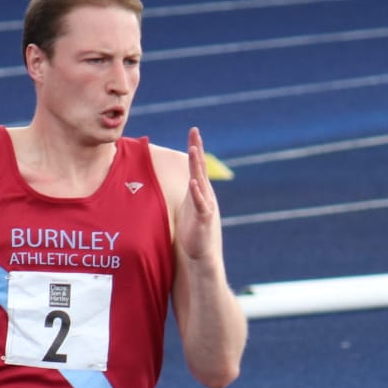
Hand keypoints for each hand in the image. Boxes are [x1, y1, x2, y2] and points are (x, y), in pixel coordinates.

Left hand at [176, 126, 222, 266]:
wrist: (200, 256)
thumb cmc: (191, 233)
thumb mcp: (187, 208)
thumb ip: (186, 194)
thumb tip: (181, 183)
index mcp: (199, 191)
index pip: (196, 165)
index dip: (195, 148)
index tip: (193, 131)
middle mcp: (204, 195)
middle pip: (200, 168)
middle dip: (197, 149)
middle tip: (194, 131)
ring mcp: (205, 206)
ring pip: (201, 182)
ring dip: (197, 166)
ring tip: (193, 150)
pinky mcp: (204, 219)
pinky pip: (200, 204)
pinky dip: (197, 193)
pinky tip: (193, 182)